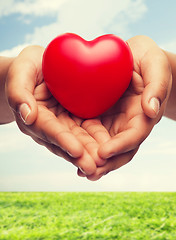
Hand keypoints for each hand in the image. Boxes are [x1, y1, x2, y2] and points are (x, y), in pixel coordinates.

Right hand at [6, 46, 108, 174]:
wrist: (41, 66)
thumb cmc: (28, 67)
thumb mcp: (21, 72)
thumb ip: (19, 92)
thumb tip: (27, 116)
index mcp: (35, 116)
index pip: (49, 130)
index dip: (63, 140)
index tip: (77, 151)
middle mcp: (49, 125)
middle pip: (65, 142)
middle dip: (80, 155)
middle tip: (95, 168)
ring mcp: (62, 124)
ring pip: (77, 141)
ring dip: (90, 153)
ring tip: (104, 164)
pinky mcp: (74, 120)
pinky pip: (86, 132)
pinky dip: (96, 141)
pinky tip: (109, 149)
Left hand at [78, 35, 171, 180]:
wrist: (132, 57)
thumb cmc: (146, 58)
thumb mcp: (154, 64)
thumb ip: (156, 85)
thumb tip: (151, 110)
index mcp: (143, 114)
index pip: (134, 136)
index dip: (120, 146)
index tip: (103, 153)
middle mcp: (129, 123)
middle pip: (120, 150)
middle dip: (106, 163)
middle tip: (88, 172)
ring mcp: (114, 123)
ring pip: (105, 147)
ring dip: (94, 161)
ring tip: (79, 170)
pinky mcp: (100, 118)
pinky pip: (92, 135)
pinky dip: (84, 146)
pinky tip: (71, 152)